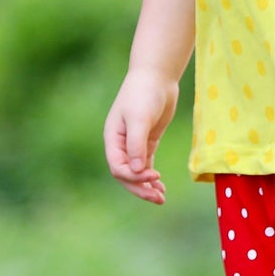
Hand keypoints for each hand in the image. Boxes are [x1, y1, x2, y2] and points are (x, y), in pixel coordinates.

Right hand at [103, 69, 180, 203]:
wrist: (156, 76)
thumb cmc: (143, 93)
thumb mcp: (139, 118)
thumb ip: (136, 144)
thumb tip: (135, 171)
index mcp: (112, 139)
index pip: (118, 168)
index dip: (133, 177)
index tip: (153, 176)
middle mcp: (121, 144)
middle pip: (126, 175)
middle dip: (140, 188)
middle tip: (158, 199)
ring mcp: (134, 144)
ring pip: (137, 172)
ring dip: (147, 186)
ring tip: (161, 198)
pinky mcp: (148, 141)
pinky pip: (146, 165)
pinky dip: (152, 177)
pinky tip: (161, 186)